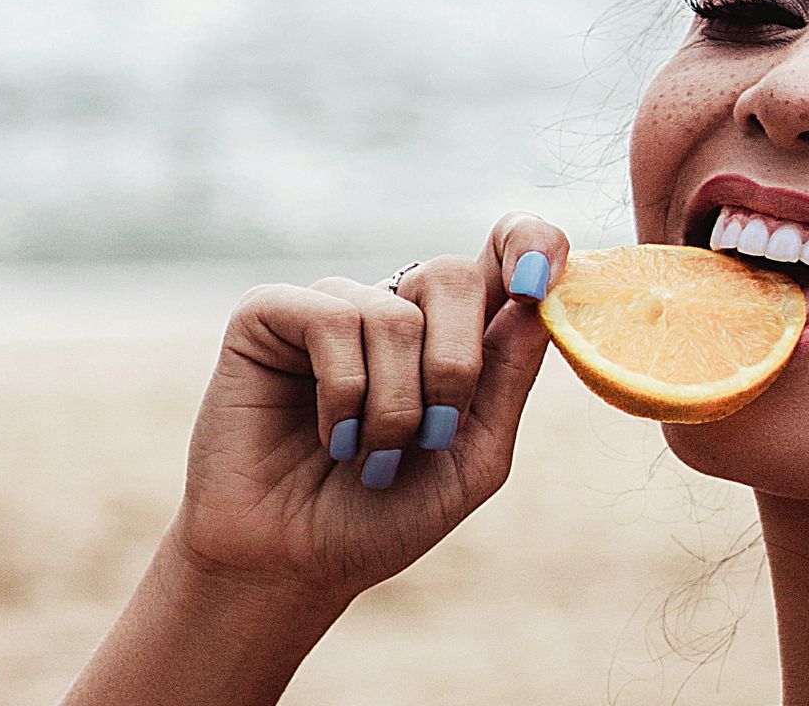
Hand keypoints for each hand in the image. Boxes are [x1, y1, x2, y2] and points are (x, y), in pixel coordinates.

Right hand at [165, 212, 567, 602]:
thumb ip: (510, 376)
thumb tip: (539, 299)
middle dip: (454, 368)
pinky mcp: (269, 314)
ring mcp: (333, 305)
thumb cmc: (386, 514)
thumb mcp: (476, 455)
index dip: (532, 243)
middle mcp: (396, 306)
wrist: (295, 565)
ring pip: (395, 314)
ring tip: (373, 456)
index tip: (536, 286)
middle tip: (433, 435)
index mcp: (456, 332)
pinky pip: (332, 319)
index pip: (508, 248)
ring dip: (394, 406)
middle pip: (452, 275)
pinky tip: (329, 435)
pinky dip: (343, 393)